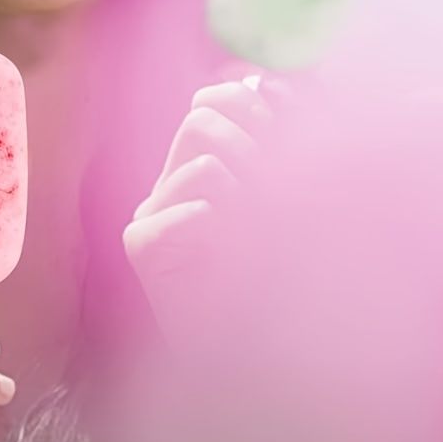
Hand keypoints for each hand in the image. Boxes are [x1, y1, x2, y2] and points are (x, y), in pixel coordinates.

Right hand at [123, 79, 274, 344]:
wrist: (269, 361)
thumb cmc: (290, 279)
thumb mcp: (299, 194)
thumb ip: (289, 136)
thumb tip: (270, 80)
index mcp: (203, 162)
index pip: (218, 97)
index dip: (259, 103)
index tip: (299, 134)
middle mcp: (170, 183)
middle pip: (204, 119)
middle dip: (257, 145)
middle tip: (286, 192)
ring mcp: (151, 214)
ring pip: (206, 159)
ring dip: (252, 193)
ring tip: (268, 234)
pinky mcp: (142, 247)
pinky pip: (194, 207)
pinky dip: (231, 231)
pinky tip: (240, 262)